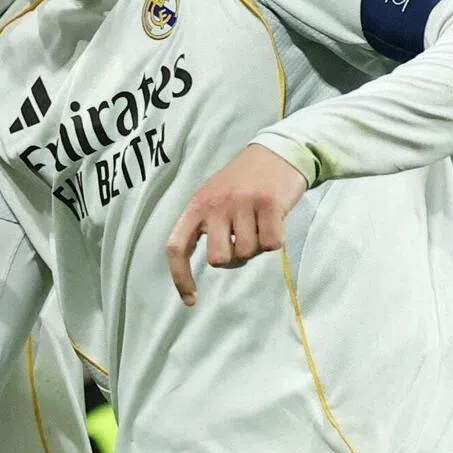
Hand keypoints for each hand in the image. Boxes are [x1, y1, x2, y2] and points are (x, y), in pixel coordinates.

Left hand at [166, 144, 306, 305]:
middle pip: (219, 259)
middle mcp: (216, 203)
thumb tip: (215, 262)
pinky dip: (276, 239)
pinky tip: (275, 219)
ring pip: (248, 253)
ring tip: (260, 221)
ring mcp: (243, 203)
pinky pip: (272, 244)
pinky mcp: (269, 203)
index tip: (191, 300)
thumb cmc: (243, 181)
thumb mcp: (215, 196)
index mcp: (198, 204)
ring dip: (257, 244)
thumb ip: (208, 225)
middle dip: (235, 257)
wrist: (275, 151)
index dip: (180, 276)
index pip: (177, 246)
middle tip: (244, 238)